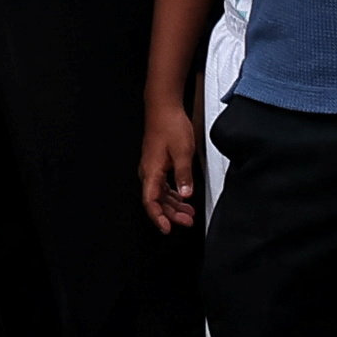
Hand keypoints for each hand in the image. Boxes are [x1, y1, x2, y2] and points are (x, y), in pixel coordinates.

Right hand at [140, 103, 199, 233]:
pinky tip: (183, 198)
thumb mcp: (183, 151)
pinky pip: (163, 185)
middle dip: (171, 214)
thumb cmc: (170, 126)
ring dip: (174, 205)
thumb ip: (184, 175)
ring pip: (161, 194)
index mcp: (151, 172)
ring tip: (188, 213)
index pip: (151, 202)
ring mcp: (152, 169)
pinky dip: (173, 194)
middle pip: (157, 201)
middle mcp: (148, 172)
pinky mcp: (158, 164)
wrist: (163, 109)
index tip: (167, 228)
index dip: (158, 217)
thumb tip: (186, 194)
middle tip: (187, 221)